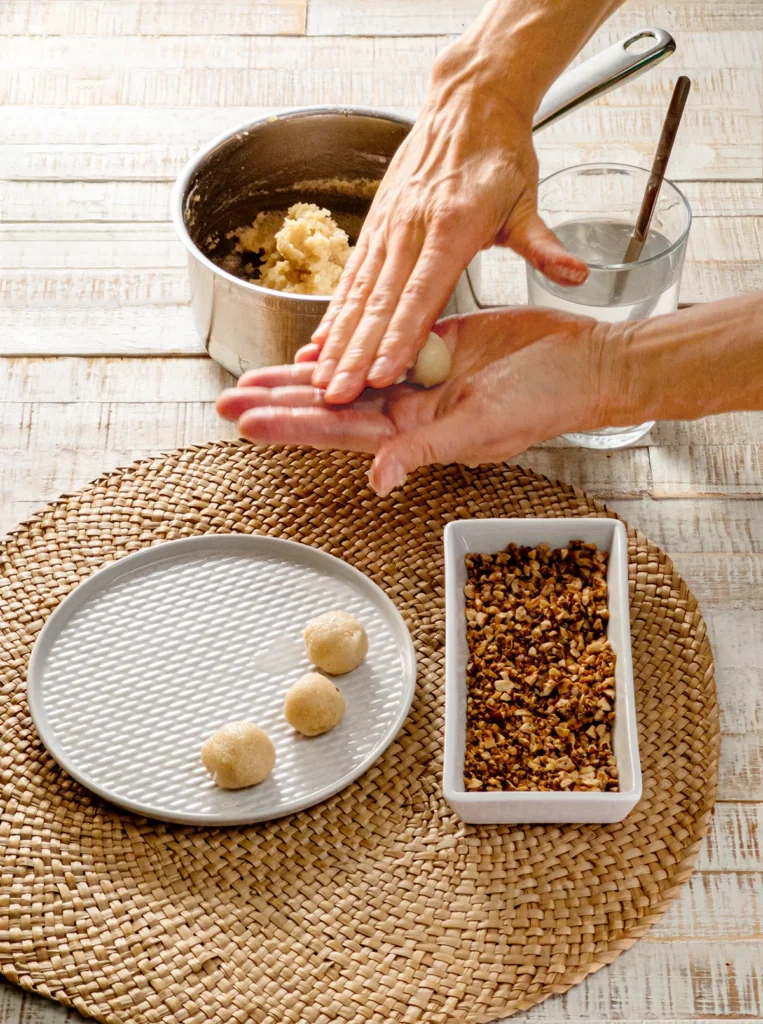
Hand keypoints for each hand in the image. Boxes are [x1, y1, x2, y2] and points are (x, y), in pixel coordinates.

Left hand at [217, 308, 609, 494]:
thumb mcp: (482, 429)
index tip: (244, 420)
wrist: (581, 364)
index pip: (336, 430)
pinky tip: (309, 348)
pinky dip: (342, 345)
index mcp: (413, 433)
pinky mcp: (429, 344)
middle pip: (328, 406)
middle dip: (276, 403)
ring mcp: (416, 378)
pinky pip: (374, 345)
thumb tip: (377, 481)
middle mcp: (407, 410)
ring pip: (344, 376)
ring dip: (298, 378)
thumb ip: (426, 452)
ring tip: (250, 376)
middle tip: (225, 399)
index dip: (289, 425)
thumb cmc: (544, 402)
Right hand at [309, 45, 587, 406]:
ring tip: (319, 377)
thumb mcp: (527, 200)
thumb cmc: (498, 153)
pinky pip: (349, 278)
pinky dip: (333, 312)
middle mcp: (411, 229)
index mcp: (452, 227)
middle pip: (378, 304)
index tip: (382, 374)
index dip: (399, 338)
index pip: (421, 296)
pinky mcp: (375, 226)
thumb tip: (574, 275)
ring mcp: (388, 228)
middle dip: (355, 354)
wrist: (467, 102)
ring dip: (336, 339)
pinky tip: (319, 342)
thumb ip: (543, 245)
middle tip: (337, 394)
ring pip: (356, 294)